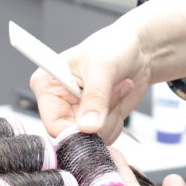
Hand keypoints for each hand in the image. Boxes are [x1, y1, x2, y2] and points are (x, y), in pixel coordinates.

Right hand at [30, 23, 149, 143]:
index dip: (75, 131)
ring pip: (91, 139)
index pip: (53, 125)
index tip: (95, 125)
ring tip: (116, 91)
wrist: (137, 49)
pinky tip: (118, 101)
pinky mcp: (93, 121)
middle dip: (99, 121)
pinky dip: (116, 122)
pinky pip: (104, 137)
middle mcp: (59, 103)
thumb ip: (95, 97)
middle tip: (112, 94)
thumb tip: (87, 126)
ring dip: (110, 119)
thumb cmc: (114, 46)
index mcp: (48, 86)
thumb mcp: (103, 67)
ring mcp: (77, 114)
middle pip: (74, 136)